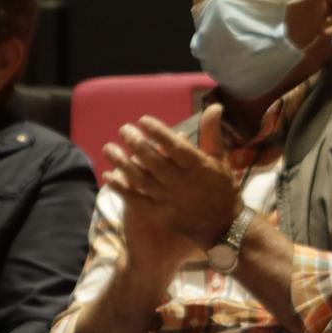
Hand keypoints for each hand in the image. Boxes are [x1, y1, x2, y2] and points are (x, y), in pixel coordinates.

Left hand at [102, 108, 242, 250]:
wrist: (223, 226)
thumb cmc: (221, 188)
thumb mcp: (220, 159)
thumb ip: (212, 133)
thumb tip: (215, 106)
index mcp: (197, 167)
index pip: (174, 146)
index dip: (157, 132)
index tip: (143, 120)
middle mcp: (181, 182)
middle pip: (153, 161)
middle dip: (136, 143)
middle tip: (123, 129)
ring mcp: (168, 199)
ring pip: (141, 179)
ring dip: (122, 163)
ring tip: (108, 148)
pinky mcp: (159, 214)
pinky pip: (136, 200)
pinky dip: (121, 188)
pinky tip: (108, 175)